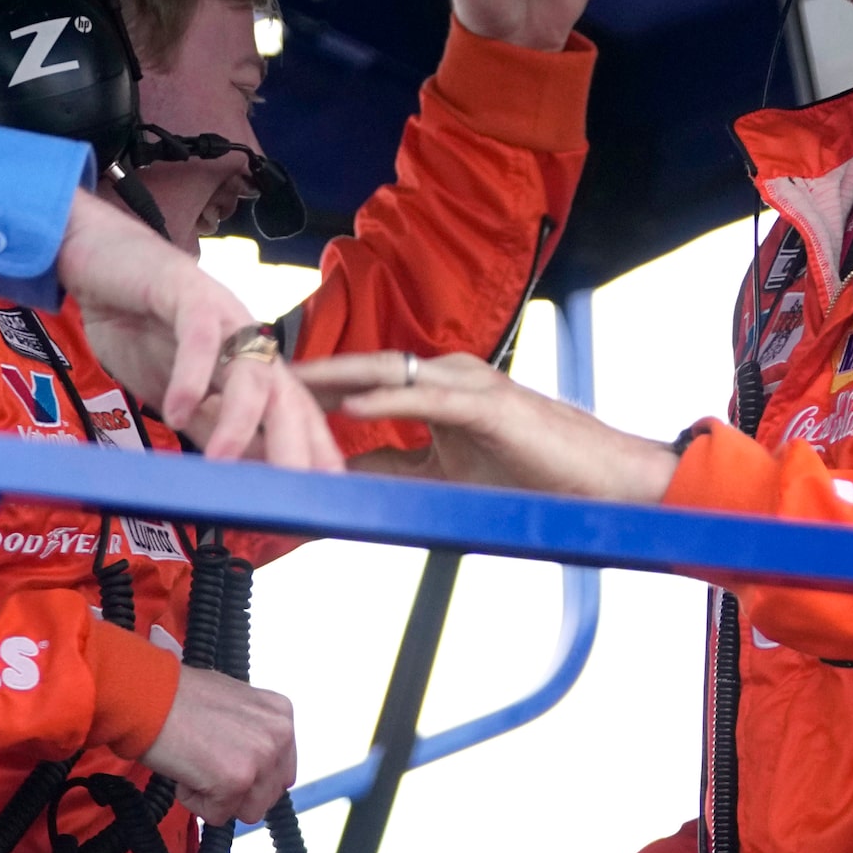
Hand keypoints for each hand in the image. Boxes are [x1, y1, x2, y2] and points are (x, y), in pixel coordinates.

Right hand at [57, 194, 343, 470]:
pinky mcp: (188, 292)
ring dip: (241, 420)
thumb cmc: (140, 328)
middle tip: (292, 497)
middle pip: (288, 398)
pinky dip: (191, 376)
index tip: (327, 501)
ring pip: (252, 371)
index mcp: (252, 367)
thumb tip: (243, 482)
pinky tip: (176, 410)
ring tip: (222, 462)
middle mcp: (249, 342)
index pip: (298, 415)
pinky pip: (200, 337)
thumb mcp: (179, 396)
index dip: (316, 455)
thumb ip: (213, 430)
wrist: (99, 259)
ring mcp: (224, 314)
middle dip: (297, 448)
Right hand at [138, 665, 296, 824]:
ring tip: (196, 765)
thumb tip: (254, 761)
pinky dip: (195, 801)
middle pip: (268, 794)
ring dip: (217, 797)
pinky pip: (217, 816)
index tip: (227, 764)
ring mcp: (260, 760)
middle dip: (236, 790)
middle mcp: (279, 736)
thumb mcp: (234, 703)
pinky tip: (185, 771)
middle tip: (207, 763)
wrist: (150, 696)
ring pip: (248, 810)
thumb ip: (253, 732)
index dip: (251, 775)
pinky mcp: (236, 782)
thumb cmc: (180, 695)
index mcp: (281, 714)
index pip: (281, 770)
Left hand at [293, 353, 676, 501]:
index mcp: (437, 388)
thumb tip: (337, 477)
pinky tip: (346, 409)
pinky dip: (384, 403)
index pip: (363, 381)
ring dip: (334, 380)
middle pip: (364, 368)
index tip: (264, 389)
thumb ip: (393, 469)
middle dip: (310, 372)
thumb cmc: (530, 477)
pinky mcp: (489, 405)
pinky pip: (426, 400)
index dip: (314, 385)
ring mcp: (468, 384)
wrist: (598, 484)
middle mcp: (448, 375)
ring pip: (388, 375)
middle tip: (254, 373)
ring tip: (283, 383)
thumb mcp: (443, 477)